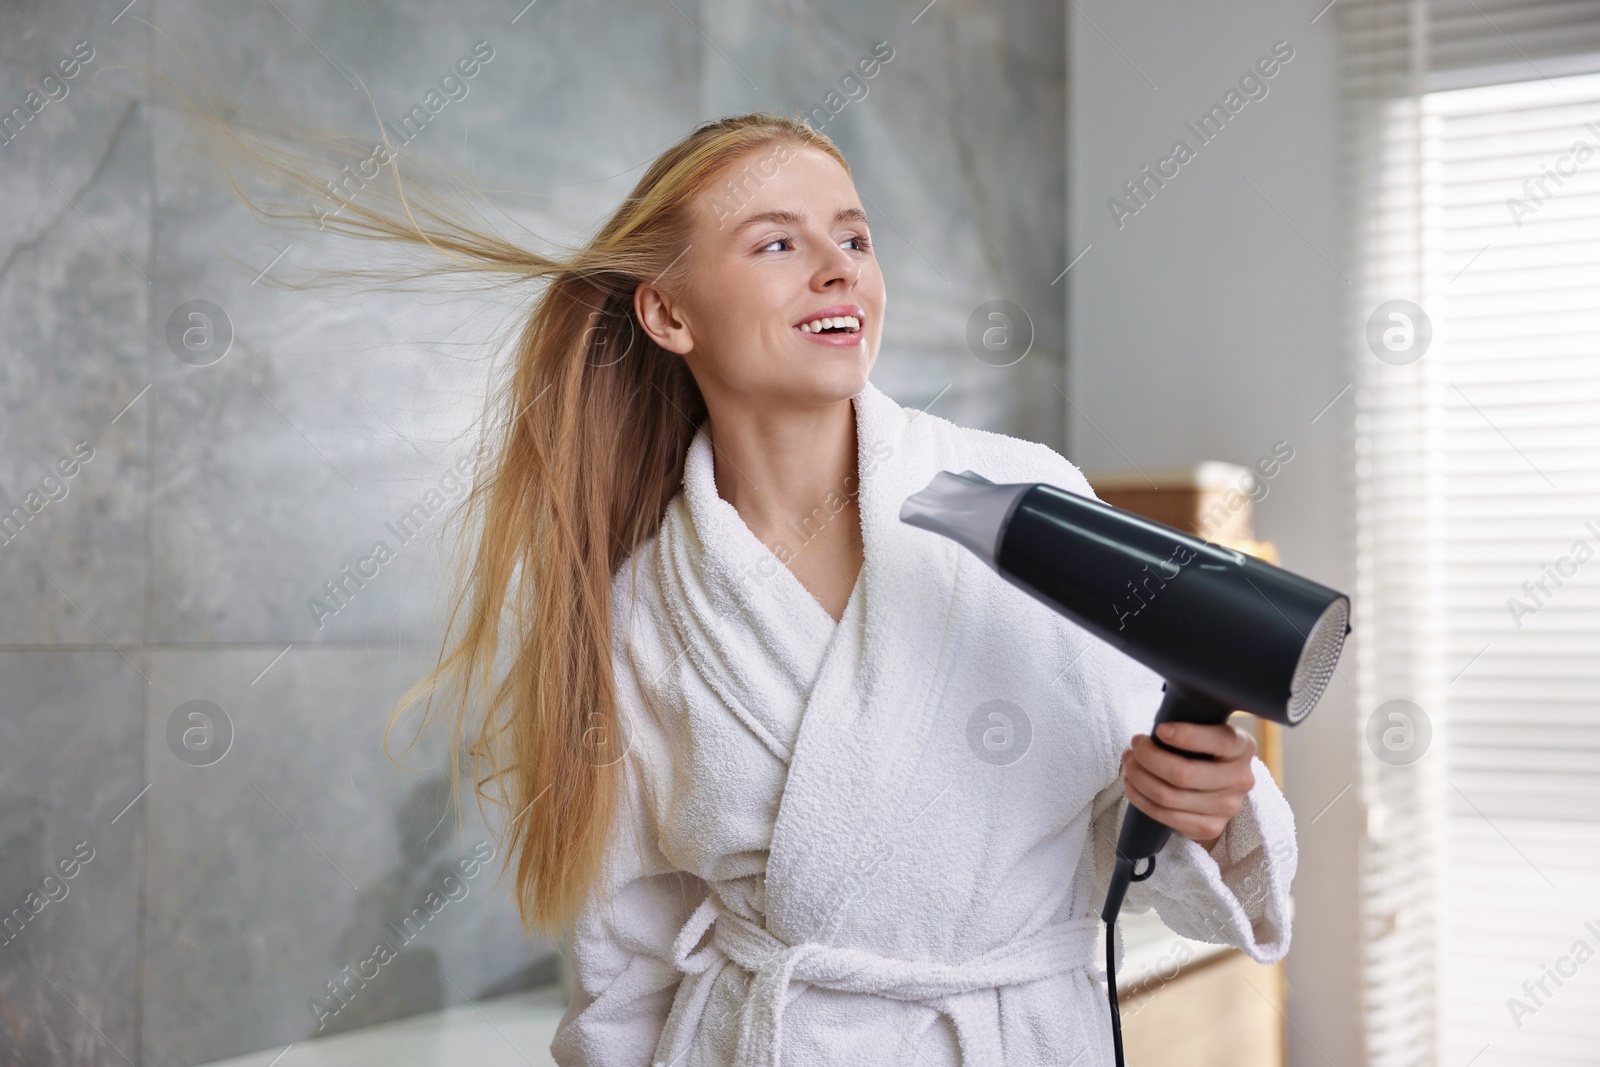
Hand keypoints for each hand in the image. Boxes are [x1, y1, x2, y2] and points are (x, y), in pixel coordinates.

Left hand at [1120, 720, 1256, 851]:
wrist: (1218, 787)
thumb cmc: (1203, 750)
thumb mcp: (1206, 730)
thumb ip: (1189, 727)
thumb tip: (1150, 736)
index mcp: (1243, 747)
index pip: (1218, 741)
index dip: (1185, 735)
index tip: (1159, 730)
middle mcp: (1241, 779)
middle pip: (1183, 774)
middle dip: (1148, 757)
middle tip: (1134, 746)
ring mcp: (1228, 807)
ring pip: (1168, 796)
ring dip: (1138, 777)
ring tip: (1129, 763)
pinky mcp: (1211, 828)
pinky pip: (1165, 816)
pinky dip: (1140, 799)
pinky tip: (1133, 785)